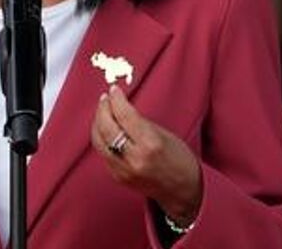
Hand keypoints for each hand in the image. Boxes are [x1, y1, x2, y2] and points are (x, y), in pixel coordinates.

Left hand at [89, 85, 202, 222]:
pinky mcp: (117, 177)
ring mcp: (123, 170)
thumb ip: (140, 122)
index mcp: (150, 144)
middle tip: (105, 99)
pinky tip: (106, 129)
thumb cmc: (180, 160)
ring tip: (103, 112)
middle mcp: (134, 158)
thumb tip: (119, 107)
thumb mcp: (165, 135)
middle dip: (103, 109)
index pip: (125, 116)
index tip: (113, 90)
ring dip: (98, 123)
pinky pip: (103, 153)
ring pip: (98, 140)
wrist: (183, 191)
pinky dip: (102, 138)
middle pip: (106, 127)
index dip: (116, 100)